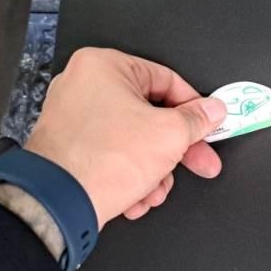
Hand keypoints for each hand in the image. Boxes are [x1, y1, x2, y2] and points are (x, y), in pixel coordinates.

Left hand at [25, 48, 226, 227]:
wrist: (58, 204)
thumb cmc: (103, 160)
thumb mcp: (170, 135)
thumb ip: (197, 119)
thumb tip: (212, 111)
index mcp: (105, 67)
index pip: (167, 81)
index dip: (195, 108)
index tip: (210, 125)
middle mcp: (84, 86)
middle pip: (152, 114)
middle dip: (177, 149)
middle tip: (200, 161)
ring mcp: (73, 117)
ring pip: (135, 140)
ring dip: (154, 169)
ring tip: (156, 189)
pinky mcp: (69, 146)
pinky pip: (113, 154)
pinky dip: (130, 174)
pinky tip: (137, 195)